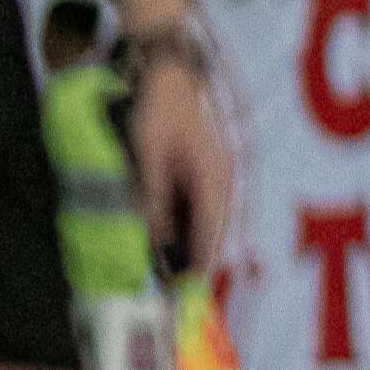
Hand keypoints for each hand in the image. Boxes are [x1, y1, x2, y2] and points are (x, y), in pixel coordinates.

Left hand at [128, 51, 233, 275]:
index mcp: (213, 182)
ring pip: (204, 223)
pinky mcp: (203, 171)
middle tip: (171, 290)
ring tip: (164, 270)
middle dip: (192, 263)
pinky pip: (196, 208)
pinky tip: (164, 238)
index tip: (183, 297)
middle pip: (210, 234)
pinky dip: (183, 226)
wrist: (170, 72)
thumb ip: (151, 201)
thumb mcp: (148, 159)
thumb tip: (154, 242)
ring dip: (187, 245)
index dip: (197, 269)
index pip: (209, 238)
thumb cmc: (158, 112)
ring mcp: (214, 177)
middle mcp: (221, 183)